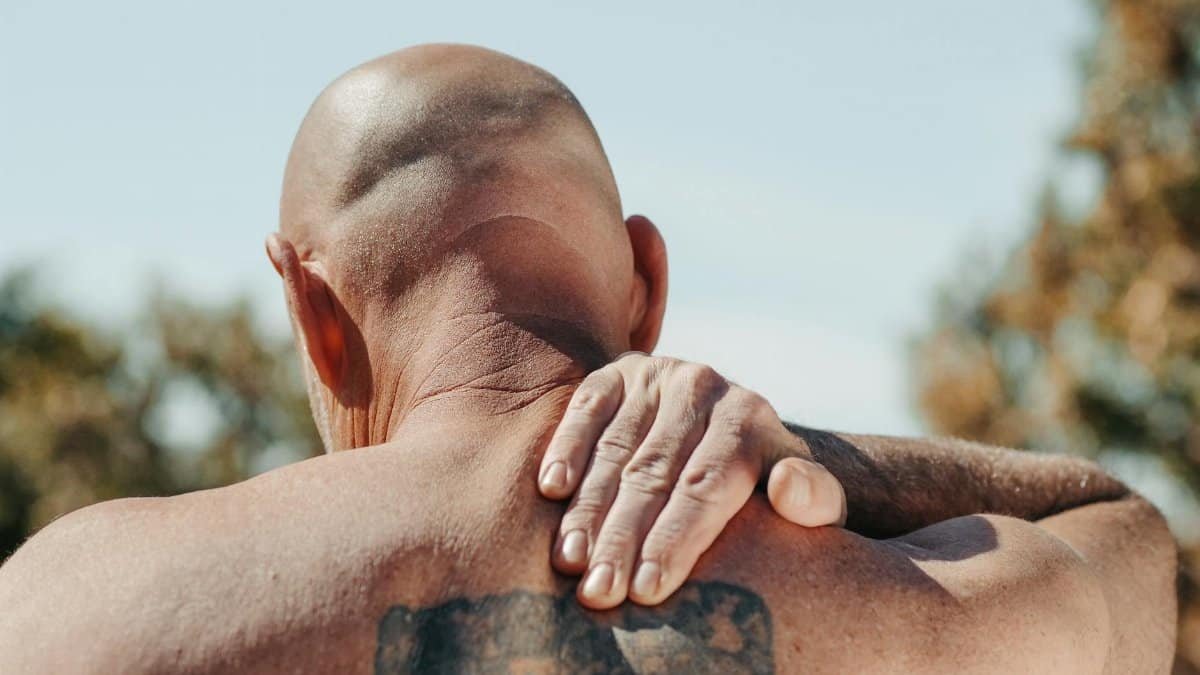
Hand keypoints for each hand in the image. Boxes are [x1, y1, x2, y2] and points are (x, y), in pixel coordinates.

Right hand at [538, 352, 845, 608]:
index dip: (676, 539)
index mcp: (751, 420)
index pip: (708, 485)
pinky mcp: (619, 372)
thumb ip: (817, 498)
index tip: (647, 589)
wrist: (733, 424)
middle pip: (656, 473)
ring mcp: (658, 374)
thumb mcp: (809, 494)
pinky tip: (551, 488)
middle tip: (598, 591)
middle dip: (623, 537)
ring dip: (587, 506)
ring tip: (569, 560)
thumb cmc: (764, 484)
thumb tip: (792, 489)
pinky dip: (566, 446)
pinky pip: (587, 406)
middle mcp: (705, 388)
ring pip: (616, 447)